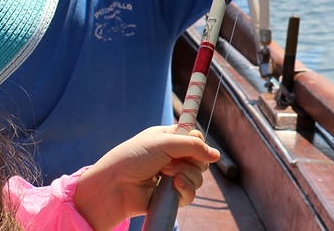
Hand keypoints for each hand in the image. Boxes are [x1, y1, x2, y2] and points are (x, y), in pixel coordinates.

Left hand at [74, 126, 220, 229]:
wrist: (116, 185)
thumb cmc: (134, 158)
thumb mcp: (164, 143)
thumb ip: (193, 146)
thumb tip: (217, 155)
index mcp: (169, 140)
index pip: (195, 138)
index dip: (197, 142)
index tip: (193, 142)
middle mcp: (173, 158)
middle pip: (201, 159)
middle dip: (190, 160)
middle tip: (170, 161)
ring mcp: (173, 177)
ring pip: (198, 177)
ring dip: (184, 174)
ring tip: (164, 174)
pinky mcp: (171, 196)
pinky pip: (191, 193)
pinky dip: (185, 189)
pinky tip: (173, 186)